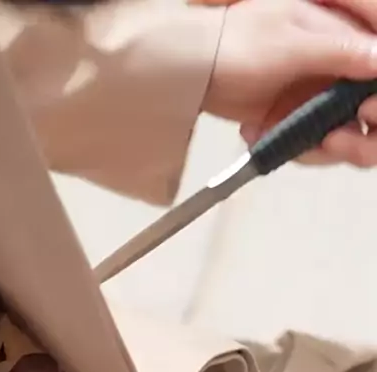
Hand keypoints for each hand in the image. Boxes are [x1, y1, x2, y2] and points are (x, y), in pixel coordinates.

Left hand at [203, 0, 376, 167]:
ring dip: (325, 151)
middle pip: (375, 115)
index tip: (364, 111)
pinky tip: (262, 133)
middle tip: (331, 140)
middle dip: (361, 138)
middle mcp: (343, 69)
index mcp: (346, 36)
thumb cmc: (238, 43)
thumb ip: (338, 51)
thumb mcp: (290, 42)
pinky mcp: (305, 122)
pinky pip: (319, 149)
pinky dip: (296, 150)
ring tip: (293, 143)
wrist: (197, 70)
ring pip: (352, 138)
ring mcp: (325, 98)